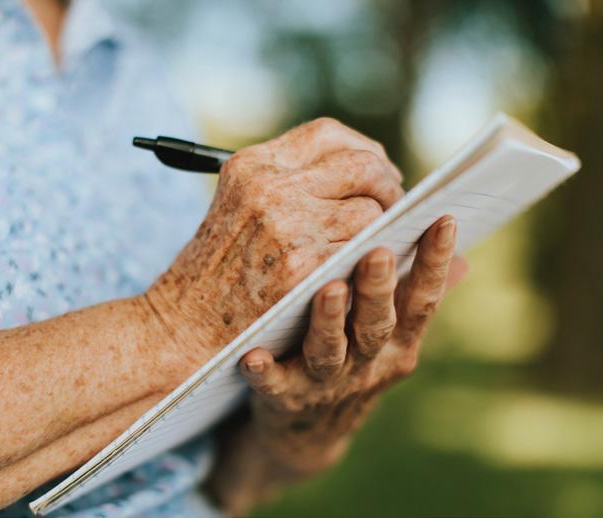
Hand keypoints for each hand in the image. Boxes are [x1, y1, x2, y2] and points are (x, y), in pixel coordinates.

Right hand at [145, 118, 404, 373]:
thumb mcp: (238, 208)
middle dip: (388, 186)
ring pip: (371, 209)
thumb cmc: (213, 273)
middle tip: (394, 209)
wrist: (180, 328)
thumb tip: (364, 170)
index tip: (377, 171)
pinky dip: (373, 261)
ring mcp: (287, 225)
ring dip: (383, 230)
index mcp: (252, 165)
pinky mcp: (304, 267)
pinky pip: (366, 251)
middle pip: (362, 164)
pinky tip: (365, 273)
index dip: (364, 150)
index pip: (329, 134)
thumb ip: (287, 184)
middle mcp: (269, 186)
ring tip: (377, 247)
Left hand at [238, 216, 467, 473]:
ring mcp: (327, 383)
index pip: (421, 299)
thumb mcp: (390, 338)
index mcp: (397, 342)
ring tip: (328, 290)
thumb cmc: (353, 364)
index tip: (442, 220)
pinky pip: (275, 385)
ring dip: (329, 323)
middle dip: (378, 289)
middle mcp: (368, 364)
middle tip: (378, 252)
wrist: (308, 435)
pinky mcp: (286, 399)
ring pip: (329, 352)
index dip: (434, 263)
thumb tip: (462, 259)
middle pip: (376, 324)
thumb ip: (415, 299)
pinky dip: (265, 372)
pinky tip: (253, 356)